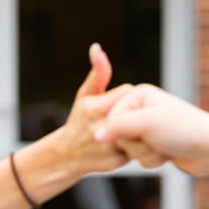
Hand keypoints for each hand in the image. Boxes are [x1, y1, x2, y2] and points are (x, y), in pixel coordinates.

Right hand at [49, 43, 134, 176]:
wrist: (68, 156)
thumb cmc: (79, 121)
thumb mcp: (85, 95)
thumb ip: (97, 73)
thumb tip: (97, 47)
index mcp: (96, 108)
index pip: (128, 93)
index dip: (128, 97)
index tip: (124, 101)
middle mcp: (103, 127)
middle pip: (136, 112)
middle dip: (135, 113)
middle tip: (133, 115)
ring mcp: (111, 145)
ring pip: (141, 131)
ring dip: (141, 129)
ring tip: (136, 127)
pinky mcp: (118, 161)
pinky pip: (140, 149)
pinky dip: (141, 144)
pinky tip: (136, 141)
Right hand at [96, 84, 208, 175]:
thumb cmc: (183, 130)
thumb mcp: (146, 124)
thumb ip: (117, 127)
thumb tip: (95, 136)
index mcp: (138, 95)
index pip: (110, 118)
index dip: (121, 132)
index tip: (140, 133)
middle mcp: (142, 110)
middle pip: (119, 136)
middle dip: (137, 145)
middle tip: (156, 141)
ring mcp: (149, 128)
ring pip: (130, 150)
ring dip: (146, 155)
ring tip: (165, 148)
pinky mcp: (155, 144)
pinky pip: (140, 158)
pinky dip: (152, 161)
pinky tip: (168, 155)